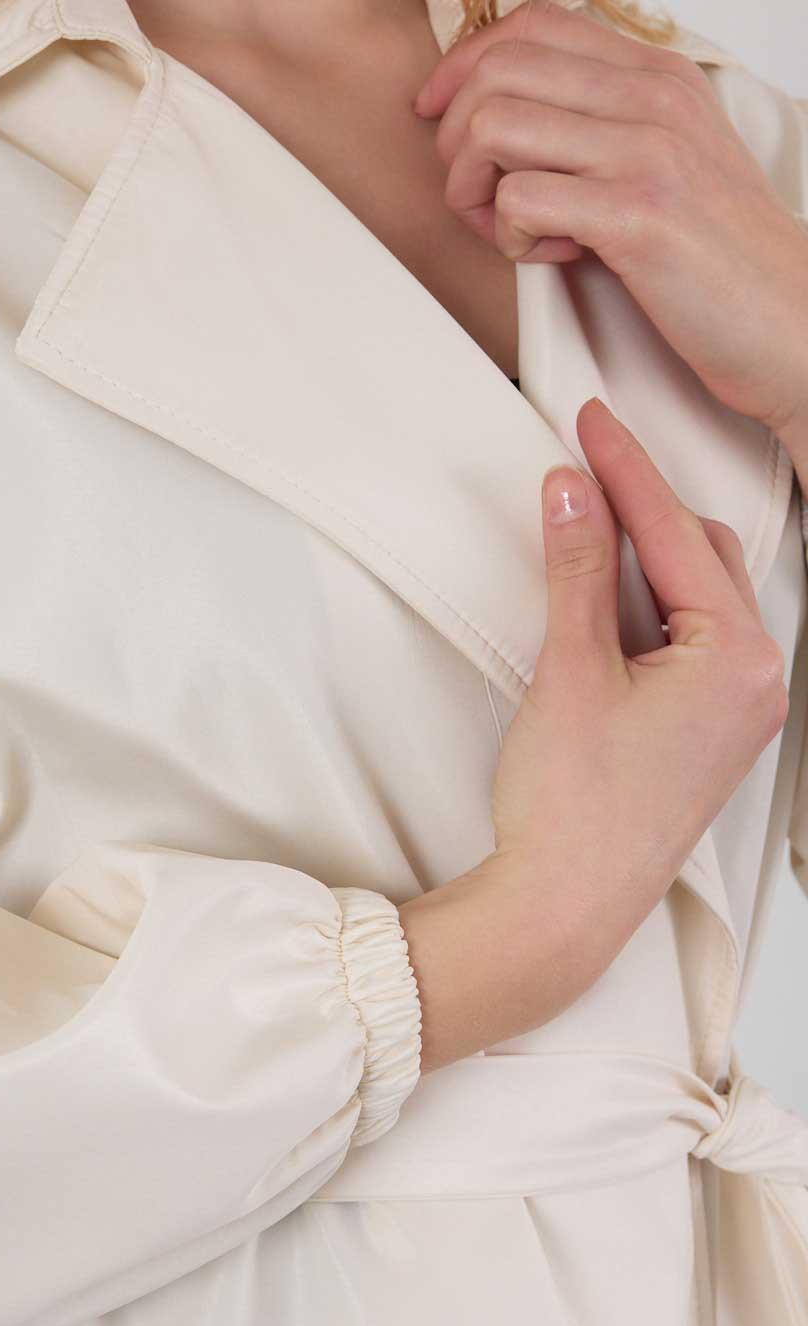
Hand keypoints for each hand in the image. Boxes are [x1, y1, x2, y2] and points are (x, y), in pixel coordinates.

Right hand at [398, 396, 787, 1071]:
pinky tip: (606, 595)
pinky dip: (651, 605)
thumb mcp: (570, 669)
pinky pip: (693, 639)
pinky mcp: (711, 731)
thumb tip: (573, 488)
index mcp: (738, 658)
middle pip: (703, 555)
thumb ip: (577, 568)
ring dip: (648, 557)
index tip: (588, 419)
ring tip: (588, 525)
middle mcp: (759, 680)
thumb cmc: (573, 805)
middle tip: (581, 465)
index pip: (675, 534)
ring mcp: (740, 709)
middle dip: (643, 508)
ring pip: (700, 596)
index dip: (624, 469)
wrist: (565, 905)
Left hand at [413, 0, 807, 442]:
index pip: (532, 24)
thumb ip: (599, 123)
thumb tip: (501, 114)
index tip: (439, 117)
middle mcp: (651, 96)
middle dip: (456, 141)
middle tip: (478, 198)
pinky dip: (510, 238)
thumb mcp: (666, 159)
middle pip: (496, 70)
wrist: (790, 321)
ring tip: (515, 232)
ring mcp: (645, 151)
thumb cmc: (716, 256)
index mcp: (656, 74)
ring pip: (492, 127)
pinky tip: (553, 257)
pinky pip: (517, 200)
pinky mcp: (635, 215)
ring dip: (474, 191)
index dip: (463, 65)